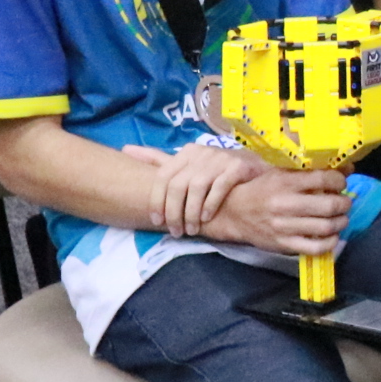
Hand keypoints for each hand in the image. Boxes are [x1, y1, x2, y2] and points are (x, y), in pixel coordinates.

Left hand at [123, 139, 262, 237]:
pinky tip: (207, 218)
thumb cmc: (216, 170)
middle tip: (175, 231)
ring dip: (191, 212)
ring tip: (191, 230)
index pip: (163, 176)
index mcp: (185, 152)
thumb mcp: (186, 163)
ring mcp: (220, 159)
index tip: (156, 221)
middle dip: (174, 212)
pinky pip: (219, 187)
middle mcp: (201, 153)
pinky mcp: (238, 167)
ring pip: (196, 187)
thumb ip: (158, 159)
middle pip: (178, 185)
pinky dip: (210, 204)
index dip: (156, 200)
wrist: (255, 170)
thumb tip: (125, 150)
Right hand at [214, 165, 351, 257]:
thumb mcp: (280, 172)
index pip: (323, 179)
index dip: (339, 181)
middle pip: (329, 205)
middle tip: (344, 202)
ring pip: (325, 227)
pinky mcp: (283, 245)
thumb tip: (347, 167)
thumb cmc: (261, 189)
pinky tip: (331, 235)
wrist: (233, 212)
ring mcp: (284, 227)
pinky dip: (330, 242)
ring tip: (340, 218)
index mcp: (284, 182)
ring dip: (341, 222)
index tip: (340, 183)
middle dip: (344, 203)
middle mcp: (285, 204)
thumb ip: (310, 169)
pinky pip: (315, 248)